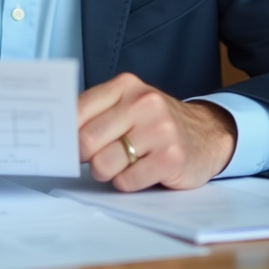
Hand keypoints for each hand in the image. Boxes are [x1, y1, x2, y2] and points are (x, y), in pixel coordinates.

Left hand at [76, 72, 236, 190]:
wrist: (208, 134)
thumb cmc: (157, 123)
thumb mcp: (129, 105)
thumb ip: (96, 114)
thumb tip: (59, 137)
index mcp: (126, 86)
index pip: (77, 110)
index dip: (65, 134)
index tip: (63, 145)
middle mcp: (143, 103)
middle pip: (86, 141)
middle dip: (85, 157)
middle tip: (96, 158)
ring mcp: (159, 130)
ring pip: (104, 164)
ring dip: (107, 172)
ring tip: (123, 163)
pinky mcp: (171, 158)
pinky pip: (127, 181)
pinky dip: (127, 183)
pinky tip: (141, 171)